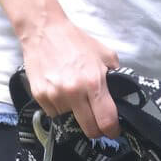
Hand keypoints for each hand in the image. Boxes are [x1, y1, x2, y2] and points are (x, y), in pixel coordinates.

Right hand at [21, 18, 120, 138]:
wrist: (42, 29)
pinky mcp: (40, 96)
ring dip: (76, 117)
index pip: (107, 121)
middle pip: (90, 130)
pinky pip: (54, 115)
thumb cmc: (74, 40)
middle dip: (96, 130)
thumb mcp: (104, 54)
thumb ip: (116, 75)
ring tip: (75, 100)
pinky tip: (61, 95)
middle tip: (97, 123)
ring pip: (71, 123)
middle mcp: (74, 92)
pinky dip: (60, 110)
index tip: (113, 131)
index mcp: (93, 82)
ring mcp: (55, 96)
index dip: (113, 130)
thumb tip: (121, 95)